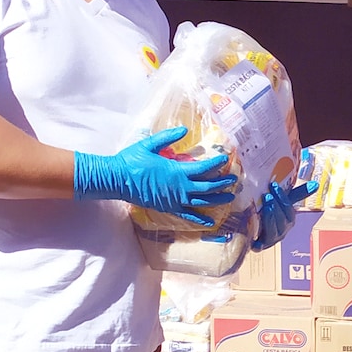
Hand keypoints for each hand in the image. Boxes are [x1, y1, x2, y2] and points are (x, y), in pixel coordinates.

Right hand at [74, 126, 236, 227]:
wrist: (117, 179)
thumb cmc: (132, 160)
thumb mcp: (150, 144)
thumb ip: (168, 137)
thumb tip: (184, 129)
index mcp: (177, 171)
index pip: (204, 168)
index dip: (217, 164)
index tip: (226, 159)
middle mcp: (180, 188)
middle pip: (208, 187)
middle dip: (223, 183)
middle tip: (234, 180)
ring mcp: (174, 200)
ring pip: (202, 202)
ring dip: (217, 200)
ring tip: (230, 197)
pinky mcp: (168, 208)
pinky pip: (188, 216)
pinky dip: (200, 220)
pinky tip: (211, 222)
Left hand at [252, 180, 318, 250]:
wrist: (255, 234)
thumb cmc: (270, 215)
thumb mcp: (282, 203)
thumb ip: (298, 194)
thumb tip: (315, 184)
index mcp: (289, 220)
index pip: (288, 209)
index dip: (282, 197)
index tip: (274, 186)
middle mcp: (283, 231)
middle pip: (282, 219)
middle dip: (275, 207)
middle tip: (268, 195)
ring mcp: (272, 240)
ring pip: (273, 230)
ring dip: (269, 218)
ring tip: (264, 207)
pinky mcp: (259, 247)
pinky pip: (259, 243)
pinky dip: (257, 236)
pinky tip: (254, 227)